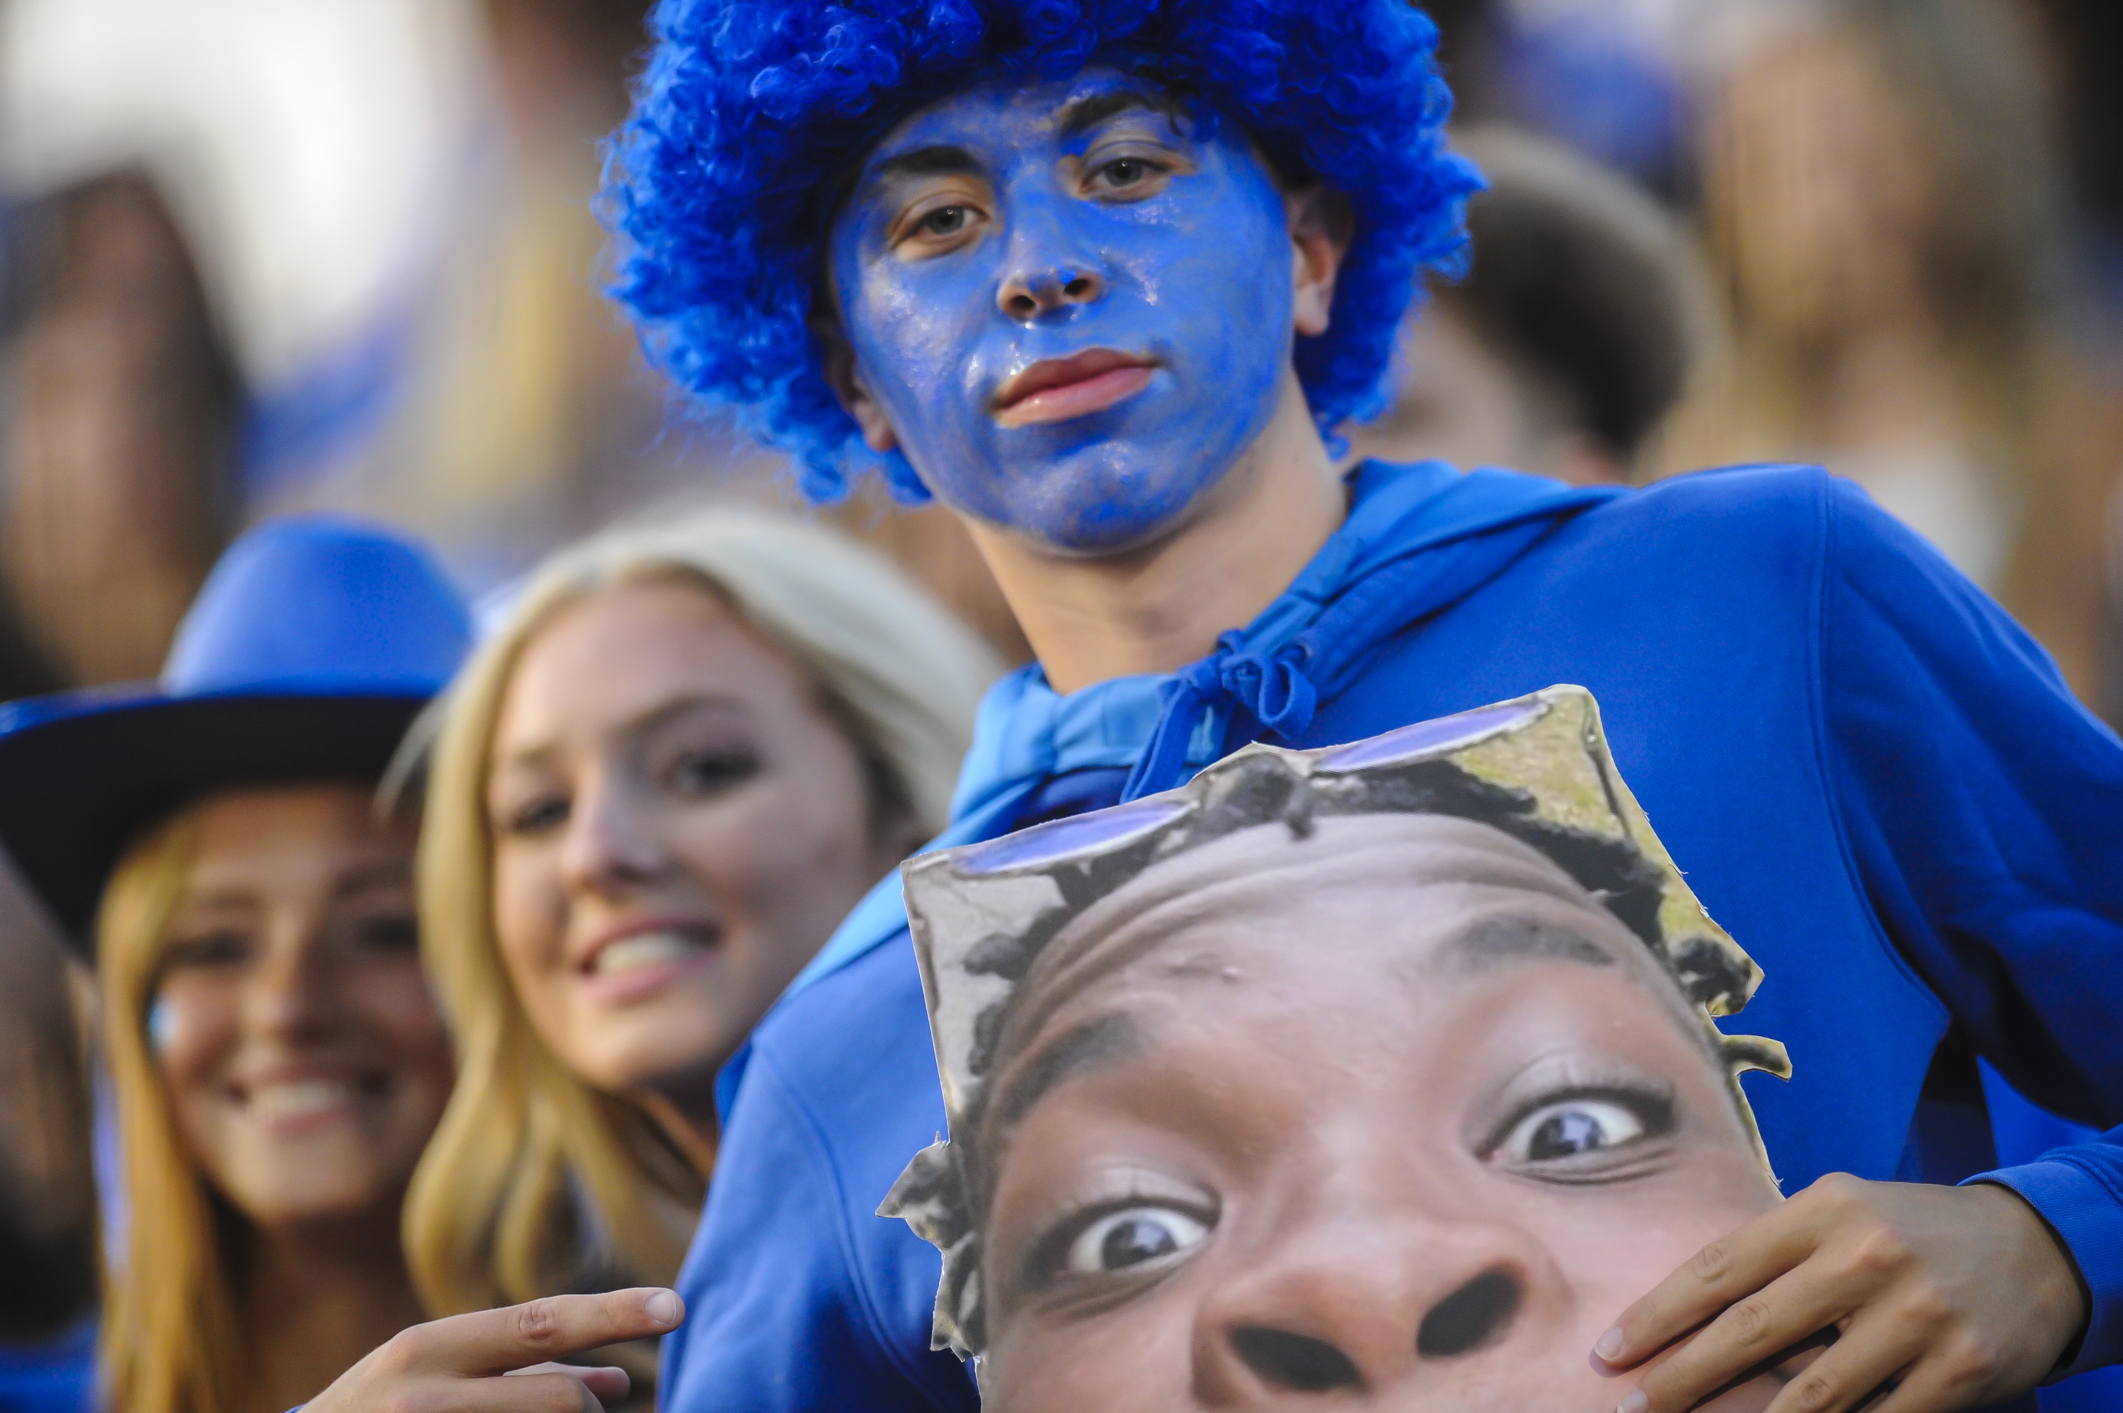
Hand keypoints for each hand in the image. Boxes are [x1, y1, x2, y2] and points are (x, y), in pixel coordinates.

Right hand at [305, 1288, 683, 1412]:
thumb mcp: (431, 1380)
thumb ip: (523, 1375)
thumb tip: (622, 1385)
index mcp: (427, 1350)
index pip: (543, 1323)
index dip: (616, 1313)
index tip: (676, 1305)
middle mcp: (426, 1398)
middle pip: (561, 1400)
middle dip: (591, 1407)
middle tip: (601, 1402)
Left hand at [1594, 1176, 2086, 1412]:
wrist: (2031, 1250)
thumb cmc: (1906, 1233)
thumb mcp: (1840, 1214)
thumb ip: (1773, 1251)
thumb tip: (1682, 1310)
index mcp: (1824, 1208)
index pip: (1719, 1266)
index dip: (1657, 1314)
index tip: (1609, 1349)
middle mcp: (1868, 1255)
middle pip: (1751, 1328)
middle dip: (1680, 1375)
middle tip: (1631, 1405)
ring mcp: (1917, 1314)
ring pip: (1812, 1391)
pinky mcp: (1961, 1368)